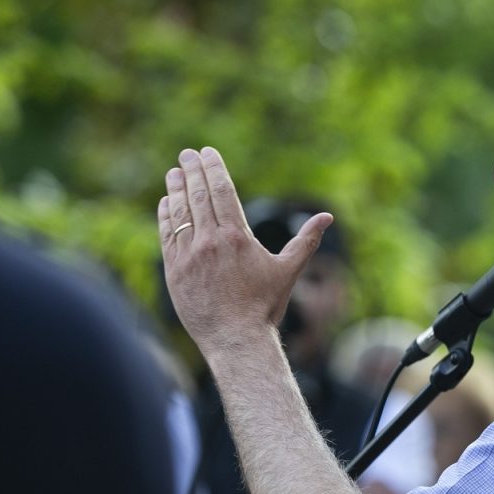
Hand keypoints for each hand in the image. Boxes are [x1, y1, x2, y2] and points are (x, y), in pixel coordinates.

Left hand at [158, 146, 332, 356]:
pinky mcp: (175, 271)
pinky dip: (166, 216)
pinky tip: (166, 203)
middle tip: (187, 154)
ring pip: (180, 213)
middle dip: (192, 171)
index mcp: (238, 237)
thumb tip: (328, 217)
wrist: (236, 339)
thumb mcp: (288, 270)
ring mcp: (189, 256)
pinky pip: (167, 236)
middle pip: (199, 196)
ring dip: (176, 189)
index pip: (222, 191)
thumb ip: (306, 240)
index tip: (206, 153)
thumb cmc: (265, 307)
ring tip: (174, 173)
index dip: (213, 168)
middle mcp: (211, 242)